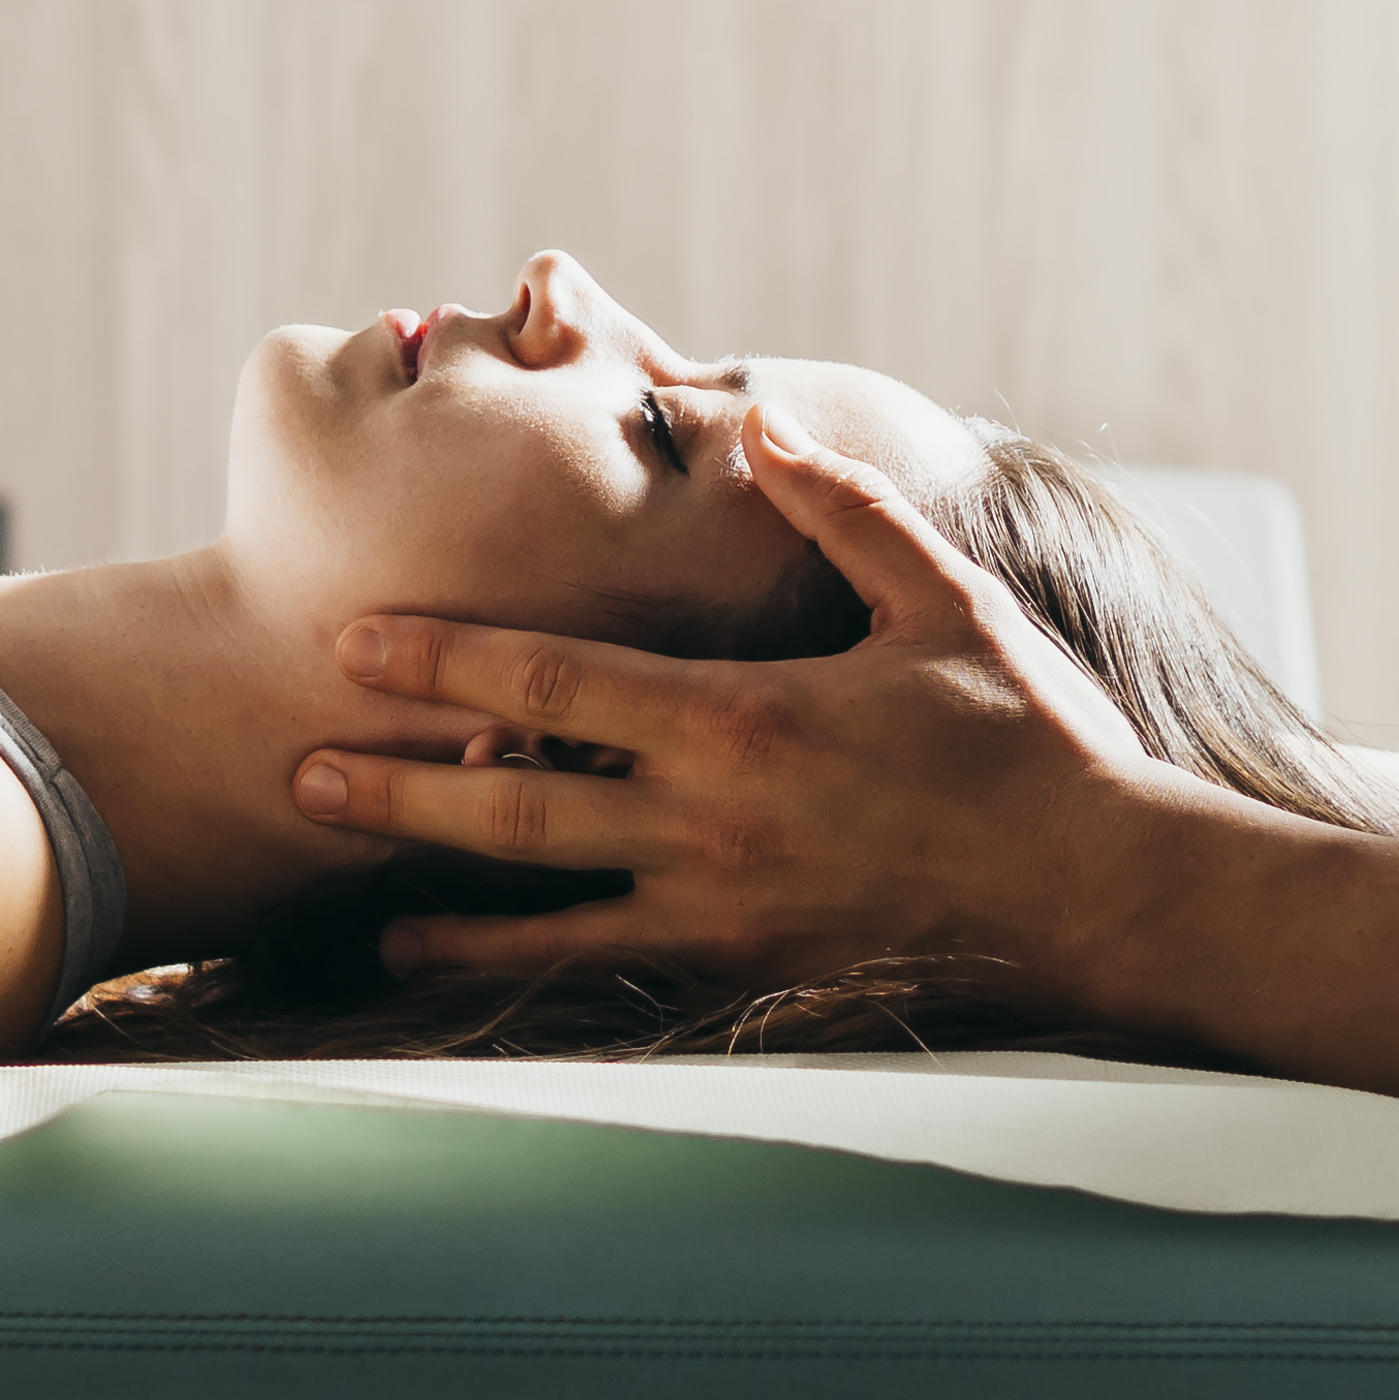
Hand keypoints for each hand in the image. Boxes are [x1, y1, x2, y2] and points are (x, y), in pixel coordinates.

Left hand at [289, 409, 1181, 999]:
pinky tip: (480, 973)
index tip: (354, 641)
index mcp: (746, 722)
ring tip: (359, 899)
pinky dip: (535, 974)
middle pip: (516, 811)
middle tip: (297, 772)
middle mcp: (716, 827)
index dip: (445, 663)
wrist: (1101, 893)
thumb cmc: (1028, 738)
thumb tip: (751, 421)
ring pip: (549, 917)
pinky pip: (620, 978)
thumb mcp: (940, 600)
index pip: (556, 687)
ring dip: (445, 905)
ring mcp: (728, 915)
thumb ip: (838, 508)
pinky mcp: (754, 975)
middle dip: (398, 790)